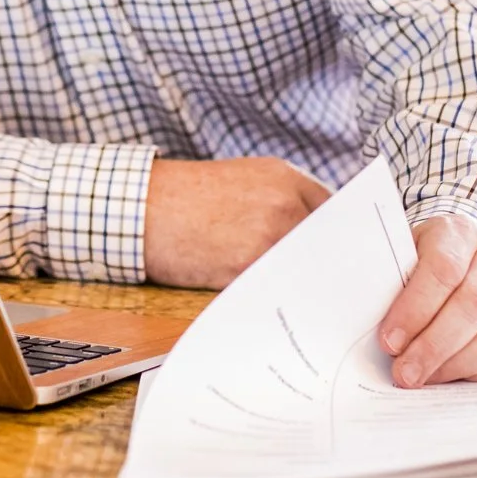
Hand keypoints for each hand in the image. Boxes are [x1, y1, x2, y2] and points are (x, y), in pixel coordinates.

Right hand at [144, 156, 329, 288]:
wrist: (140, 207)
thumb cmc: (182, 198)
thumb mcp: (238, 181)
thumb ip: (278, 200)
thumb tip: (308, 234)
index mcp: (282, 177)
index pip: (334, 212)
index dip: (336, 238)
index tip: (336, 256)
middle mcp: (282, 201)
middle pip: (326, 243)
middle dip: (322, 263)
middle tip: (320, 283)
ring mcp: (268, 234)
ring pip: (304, 269)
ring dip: (299, 283)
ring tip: (288, 295)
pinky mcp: (248, 265)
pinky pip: (275, 288)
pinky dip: (274, 296)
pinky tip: (262, 300)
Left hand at [378, 215, 476, 386]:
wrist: (461, 258)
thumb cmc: (418, 263)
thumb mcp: (401, 258)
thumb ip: (388, 283)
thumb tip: (367, 326)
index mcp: (458, 233)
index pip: (443, 268)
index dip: (416, 308)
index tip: (389, 340)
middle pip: (473, 303)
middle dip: (434, 345)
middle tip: (404, 372)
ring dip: (458, 363)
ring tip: (424, 380)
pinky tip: (449, 379)